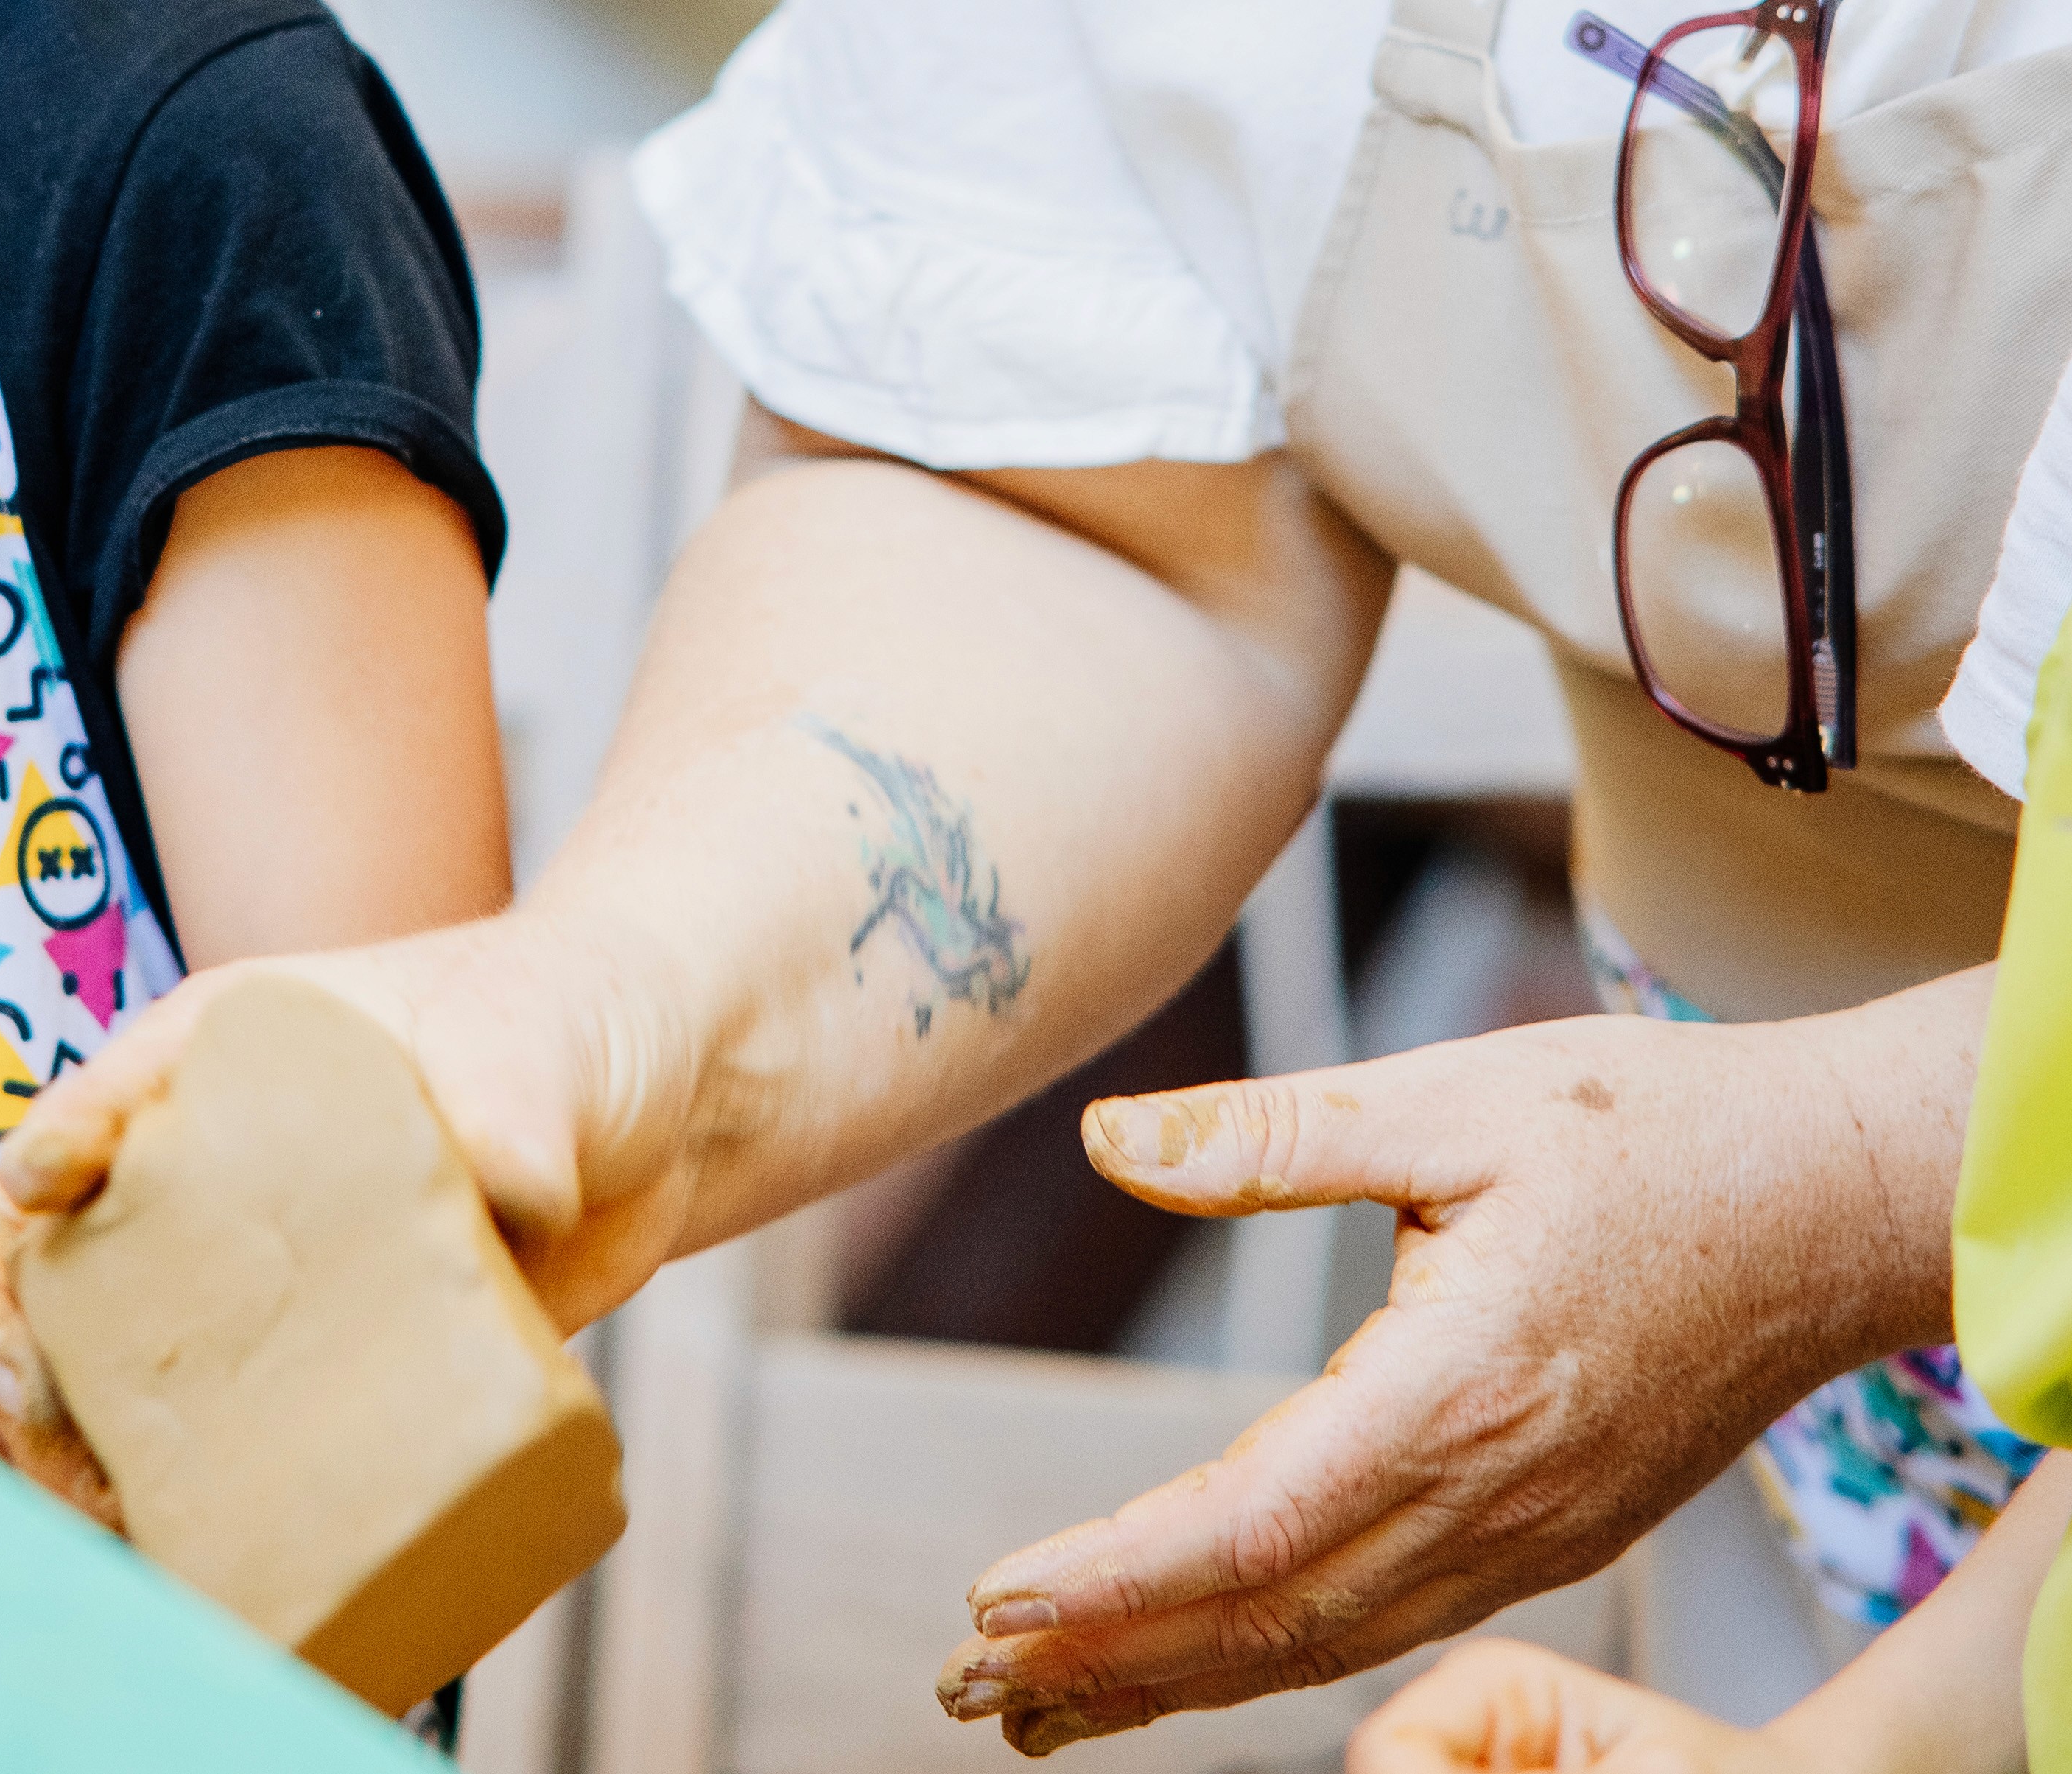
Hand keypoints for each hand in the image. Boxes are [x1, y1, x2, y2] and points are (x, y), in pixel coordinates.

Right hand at [0, 910, 708, 1494]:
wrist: (662, 1098)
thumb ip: (512, 1102)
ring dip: (91, 1457)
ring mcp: (254, 1265)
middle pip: (40, 1274)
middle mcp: (204, 1161)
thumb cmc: (575, 1016)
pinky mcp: (320, 1351)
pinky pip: (223, 1432)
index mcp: (213, 1055)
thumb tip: (510, 1195)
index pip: (54, 1140)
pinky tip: (224, 1551)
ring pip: (111, 1368)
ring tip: (136, 1525)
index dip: (5, 1246)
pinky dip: (199, 1498)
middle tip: (81, 1467)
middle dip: (14, 1379)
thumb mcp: (538, 1036)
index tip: (37, 1350)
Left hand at [935, 998, 1955, 1746]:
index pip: (1251, 1525)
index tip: (994, 1605)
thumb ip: (1274, 1131)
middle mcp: (1494, 1496)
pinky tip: (1206, 1650)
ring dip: (1178, 1676)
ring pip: (1326, 1643)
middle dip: (1108, 1660)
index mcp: (1459, 1390)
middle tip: (962, 1686)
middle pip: (1271, 1617)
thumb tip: (1110, 1138)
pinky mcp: (1555, 1533)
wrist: (1834, 1199)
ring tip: (1043, 1701)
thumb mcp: (1454, 1094)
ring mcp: (1532, 1536)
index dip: (1115, 1578)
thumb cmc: (1652, 1125)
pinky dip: (1275, 1650)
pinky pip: (1389, 1621)